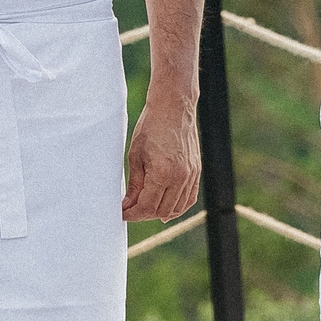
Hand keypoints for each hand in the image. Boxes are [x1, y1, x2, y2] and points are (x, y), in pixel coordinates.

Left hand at [121, 94, 202, 221]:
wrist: (173, 106)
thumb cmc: (151, 126)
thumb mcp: (136, 155)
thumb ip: (134, 184)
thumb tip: (129, 205)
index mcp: (162, 173)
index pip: (147, 207)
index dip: (133, 214)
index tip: (123, 213)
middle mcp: (180, 177)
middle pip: (161, 211)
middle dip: (144, 214)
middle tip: (131, 209)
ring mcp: (191, 175)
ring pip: (176, 208)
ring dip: (159, 212)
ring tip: (145, 207)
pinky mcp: (196, 171)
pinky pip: (189, 198)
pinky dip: (177, 207)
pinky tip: (165, 205)